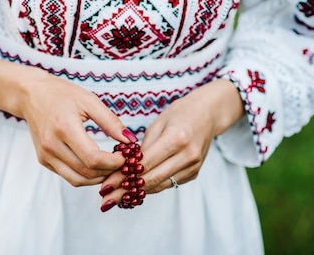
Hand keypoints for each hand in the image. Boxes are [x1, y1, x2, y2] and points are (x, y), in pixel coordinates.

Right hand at [0, 59, 136, 186]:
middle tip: (122, 164)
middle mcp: (52, 145)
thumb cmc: (62, 94)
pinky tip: (95, 165)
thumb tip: (130, 141)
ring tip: (110, 167)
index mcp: (65, 127)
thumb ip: (111, 122)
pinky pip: (67, 175)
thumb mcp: (90, 101)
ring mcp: (45, 155)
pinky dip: (84, 175)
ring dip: (97, 178)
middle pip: (86, 172)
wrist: (32, 95)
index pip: (93, 158)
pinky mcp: (43, 160)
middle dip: (108, 172)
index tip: (125, 156)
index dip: (113, 162)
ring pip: (76, 180)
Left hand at [98, 79, 243, 208]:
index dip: (123, 176)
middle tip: (106, 198)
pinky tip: (134, 190)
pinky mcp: (194, 173)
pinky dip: (150, 187)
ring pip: (159, 185)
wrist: (207, 115)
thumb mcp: (157, 123)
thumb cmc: (179, 114)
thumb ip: (142, 146)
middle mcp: (187, 155)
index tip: (106, 184)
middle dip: (126, 190)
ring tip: (115, 198)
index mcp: (177, 138)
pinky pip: (168, 184)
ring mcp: (193, 166)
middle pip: (151, 179)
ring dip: (136, 192)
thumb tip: (123, 168)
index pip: (145, 163)